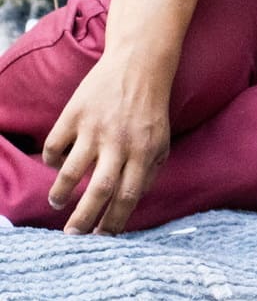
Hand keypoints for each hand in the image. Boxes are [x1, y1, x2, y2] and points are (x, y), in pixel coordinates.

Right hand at [42, 54, 172, 235]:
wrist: (139, 62)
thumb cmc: (151, 106)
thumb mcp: (161, 138)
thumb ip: (151, 170)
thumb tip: (132, 201)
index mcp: (145, 150)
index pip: (129, 195)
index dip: (115, 220)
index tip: (102, 237)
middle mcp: (120, 142)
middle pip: (100, 190)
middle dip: (84, 218)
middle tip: (72, 235)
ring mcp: (94, 128)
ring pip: (71, 171)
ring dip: (61, 192)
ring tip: (57, 203)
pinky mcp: (74, 114)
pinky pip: (54, 146)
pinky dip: (51, 160)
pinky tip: (56, 166)